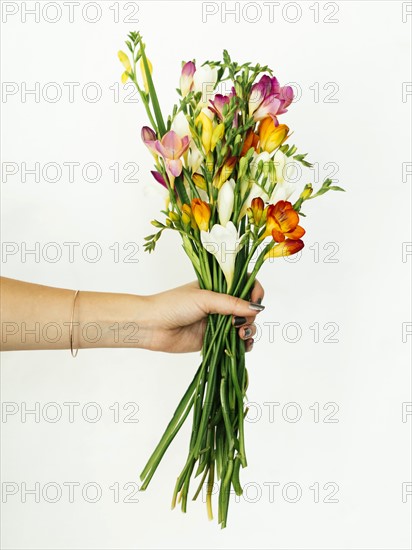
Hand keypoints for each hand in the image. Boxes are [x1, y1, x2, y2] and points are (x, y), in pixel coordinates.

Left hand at [140, 280, 264, 352]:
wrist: (152, 326)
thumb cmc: (174, 305)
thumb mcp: (205, 299)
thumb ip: (231, 304)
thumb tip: (257, 308)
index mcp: (219, 287)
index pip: (246, 284)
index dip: (255, 291)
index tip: (256, 300)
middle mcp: (221, 303)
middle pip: (249, 308)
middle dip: (250, 316)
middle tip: (239, 322)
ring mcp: (219, 322)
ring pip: (245, 326)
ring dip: (249, 331)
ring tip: (240, 335)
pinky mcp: (216, 340)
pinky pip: (236, 343)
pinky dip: (243, 345)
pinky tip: (242, 345)